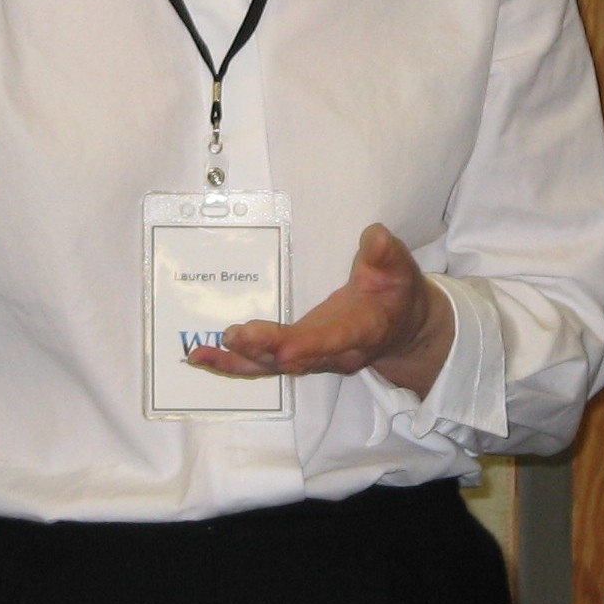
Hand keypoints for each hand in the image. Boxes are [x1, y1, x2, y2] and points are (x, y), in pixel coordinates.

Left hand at [188, 222, 454, 394]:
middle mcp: (334, 353)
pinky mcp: (298, 356)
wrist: (403, 328)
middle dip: (263, 350)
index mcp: (361, 331)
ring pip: (272, 367)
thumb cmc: (397, 293)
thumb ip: (387, 254)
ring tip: (200, 353)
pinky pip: (263, 365)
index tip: (284, 346)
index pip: (333, 341)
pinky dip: (234, 362)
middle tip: (232, 335)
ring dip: (237, 361)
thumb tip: (375, 236)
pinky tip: (204, 355)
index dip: (308, 345)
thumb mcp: (401, 269)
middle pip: (294, 358)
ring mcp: (314, 359)